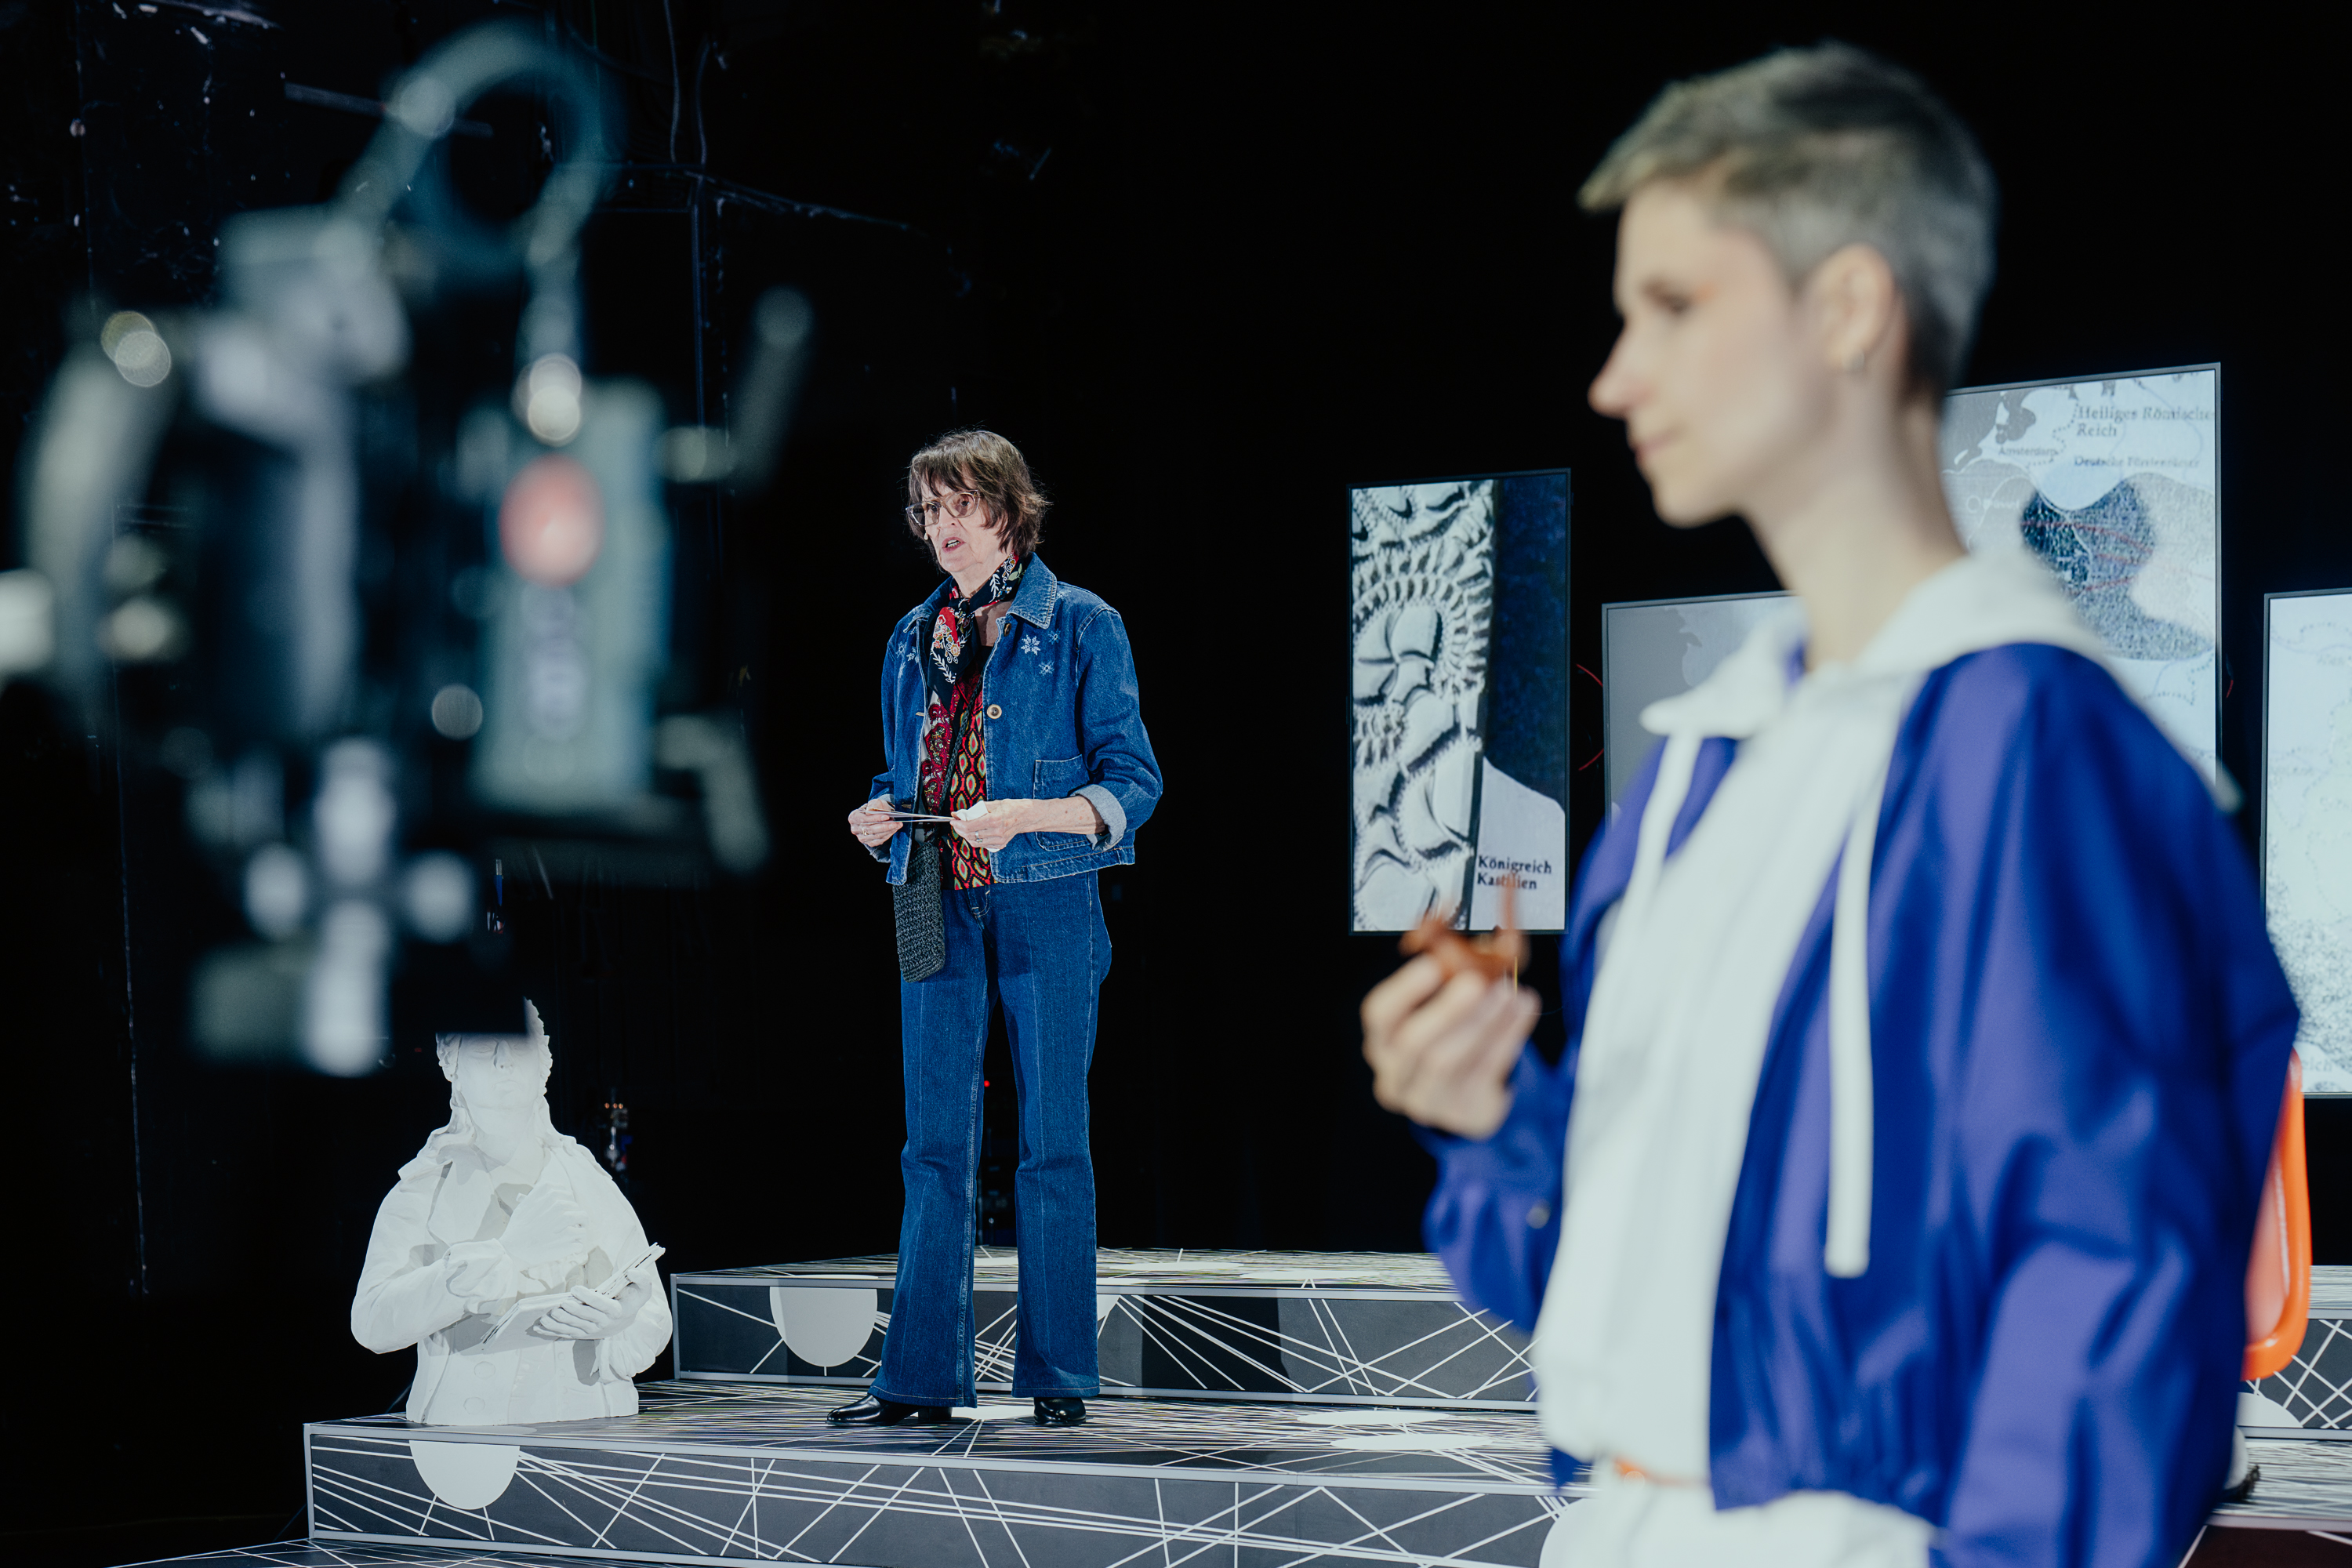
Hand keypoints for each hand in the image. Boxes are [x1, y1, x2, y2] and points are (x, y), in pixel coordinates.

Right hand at [499, 1183, 590, 1268]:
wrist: (512, 1250)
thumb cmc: (517, 1230)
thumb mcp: (524, 1206)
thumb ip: (539, 1197)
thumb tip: (554, 1194)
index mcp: (548, 1194)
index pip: (568, 1194)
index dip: (567, 1203)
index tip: (564, 1211)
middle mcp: (558, 1205)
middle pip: (577, 1208)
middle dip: (574, 1218)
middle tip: (566, 1228)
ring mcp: (564, 1221)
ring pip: (583, 1221)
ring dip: (579, 1230)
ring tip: (571, 1237)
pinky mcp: (568, 1238)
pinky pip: (580, 1240)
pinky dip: (576, 1246)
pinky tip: (566, 1249)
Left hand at [530, 1277, 651, 1340]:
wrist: (627, 1320)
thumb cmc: (632, 1300)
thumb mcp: (642, 1289)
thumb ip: (642, 1278)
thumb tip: (632, 1272)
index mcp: (616, 1311)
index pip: (601, 1305)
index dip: (588, 1298)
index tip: (575, 1289)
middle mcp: (603, 1323)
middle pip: (585, 1317)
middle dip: (571, 1312)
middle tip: (559, 1305)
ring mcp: (591, 1330)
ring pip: (573, 1327)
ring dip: (559, 1323)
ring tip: (547, 1316)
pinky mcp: (582, 1334)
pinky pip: (566, 1334)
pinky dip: (552, 1331)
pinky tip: (539, 1327)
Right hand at [849, 796, 901, 847]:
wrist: (876, 816)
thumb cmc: (875, 808)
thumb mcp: (874, 803)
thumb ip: (873, 805)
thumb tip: (871, 811)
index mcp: (853, 817)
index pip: (864, 819)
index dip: (875, 818)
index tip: (887, 816)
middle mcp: (855, 829)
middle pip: (870, 829)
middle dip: (885, 826)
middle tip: (896, 822)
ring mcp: (861, 837)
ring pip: (875, 836)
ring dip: (888, 831)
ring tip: (898, 825)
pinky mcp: (868, 843)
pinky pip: (878, 841)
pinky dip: (887, 836)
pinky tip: (894, 830)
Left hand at [948, 797, 1100, 852]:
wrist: (1029, 816)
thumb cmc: (1013, 807)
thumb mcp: (995, 803)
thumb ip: (977, 809)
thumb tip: (961, 813)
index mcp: (994, 820)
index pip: (969, 826)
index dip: (958, 824)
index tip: (953, 820)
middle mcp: (996, 832)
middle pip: (970, 835)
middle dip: (960, 829)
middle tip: (956, 822)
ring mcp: (999, 840)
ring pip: (975, 842)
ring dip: (966, 835)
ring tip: (964, 827)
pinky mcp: (1000, 844)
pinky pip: (983, 845)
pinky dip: (975, 839)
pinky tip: (975, 832)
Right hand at [1361, 955, 1536, 1138]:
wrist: (1464, 1092)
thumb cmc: (1448, 1036)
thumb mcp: (1440, 1006)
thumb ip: (1450, 976)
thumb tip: (1476, 943)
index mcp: (1381, 1040)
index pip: (1380, 1015)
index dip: (1405, 990)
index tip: (1433, 965)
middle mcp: (1394, 1074)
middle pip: (1414, 1044)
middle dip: (1448, 1010)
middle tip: (1477, 982)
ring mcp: (1426, 1100)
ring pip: (1448, 1062)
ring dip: (1482, 1023)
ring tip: (1509, 993)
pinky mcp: (1462, 1112)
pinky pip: (1484, 1073)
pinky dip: (1506, 1039)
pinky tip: (1522, 1011)